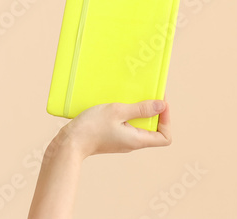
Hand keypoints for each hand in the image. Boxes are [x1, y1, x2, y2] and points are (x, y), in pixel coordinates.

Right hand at [57, 100, 171, 158]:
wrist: (69, 143)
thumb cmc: (92, 127)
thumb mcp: (118, 112)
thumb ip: (141, 109)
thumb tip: (162, 105)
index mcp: (138, 140)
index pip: (165, 137)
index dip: (167, 120)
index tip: (160, 103)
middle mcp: (133, 143)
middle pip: (154, 129)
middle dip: (154, 111)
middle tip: (148, 93)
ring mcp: (123, 140)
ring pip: (140, 126)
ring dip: (140, 110)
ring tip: (134, 95)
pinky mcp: (113, 136)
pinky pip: (128, 124)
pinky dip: (128, 113)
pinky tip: (120, 102)